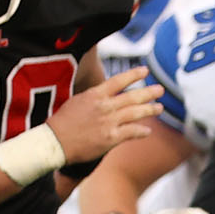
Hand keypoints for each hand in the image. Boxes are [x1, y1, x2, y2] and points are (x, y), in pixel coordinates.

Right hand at [46, 66, 165, 164]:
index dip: (133, 75)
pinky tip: (147, 131)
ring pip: (135, 113)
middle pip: (132, 97)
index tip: (145, 71)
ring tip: (159, 108)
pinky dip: (141, 131)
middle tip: (160, 90)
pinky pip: (132, 132)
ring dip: (149, 109)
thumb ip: (94, 97)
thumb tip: (104, 94)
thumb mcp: (77, 102)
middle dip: (148, 92)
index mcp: (94, 95)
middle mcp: (104, 106)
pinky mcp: (111, 138)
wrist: (54, 142)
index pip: (118, 81)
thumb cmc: (62, 123)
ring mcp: (109, 122)